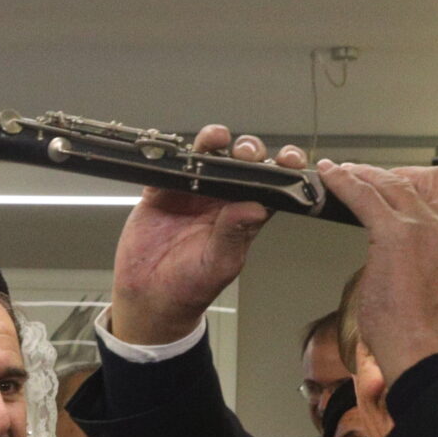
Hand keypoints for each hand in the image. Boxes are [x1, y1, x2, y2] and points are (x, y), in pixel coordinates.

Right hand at [109, 129, 308, 344]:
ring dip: (216, 142)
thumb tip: (256, 207)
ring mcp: (191, 192)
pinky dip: (176, 153)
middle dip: (248, 150)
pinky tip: (185, 148)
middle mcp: (220, 200)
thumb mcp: (218, 264)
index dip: (281, 169)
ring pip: (209, 156)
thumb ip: (235, 234)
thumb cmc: (189, 287)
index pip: (269, 186)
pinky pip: (170, 165)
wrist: (148, 297)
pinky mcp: (161, 191)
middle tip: (246, 152)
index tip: (289, 159)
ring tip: (218, 139)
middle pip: (241, 163)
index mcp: (242, 216)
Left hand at [323, 164, 437, 389]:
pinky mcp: (396, 233)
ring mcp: (428, 225)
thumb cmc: (432, 331)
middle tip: (381, 180)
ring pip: (395, 183)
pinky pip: (365, 195)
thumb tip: (414, 248)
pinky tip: (330, 175)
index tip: (411, 186)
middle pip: (433, 178)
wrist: (427, 351)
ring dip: (369, 174)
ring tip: (349, 172)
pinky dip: (344, 181)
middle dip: (405, 175)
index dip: (431, 186)